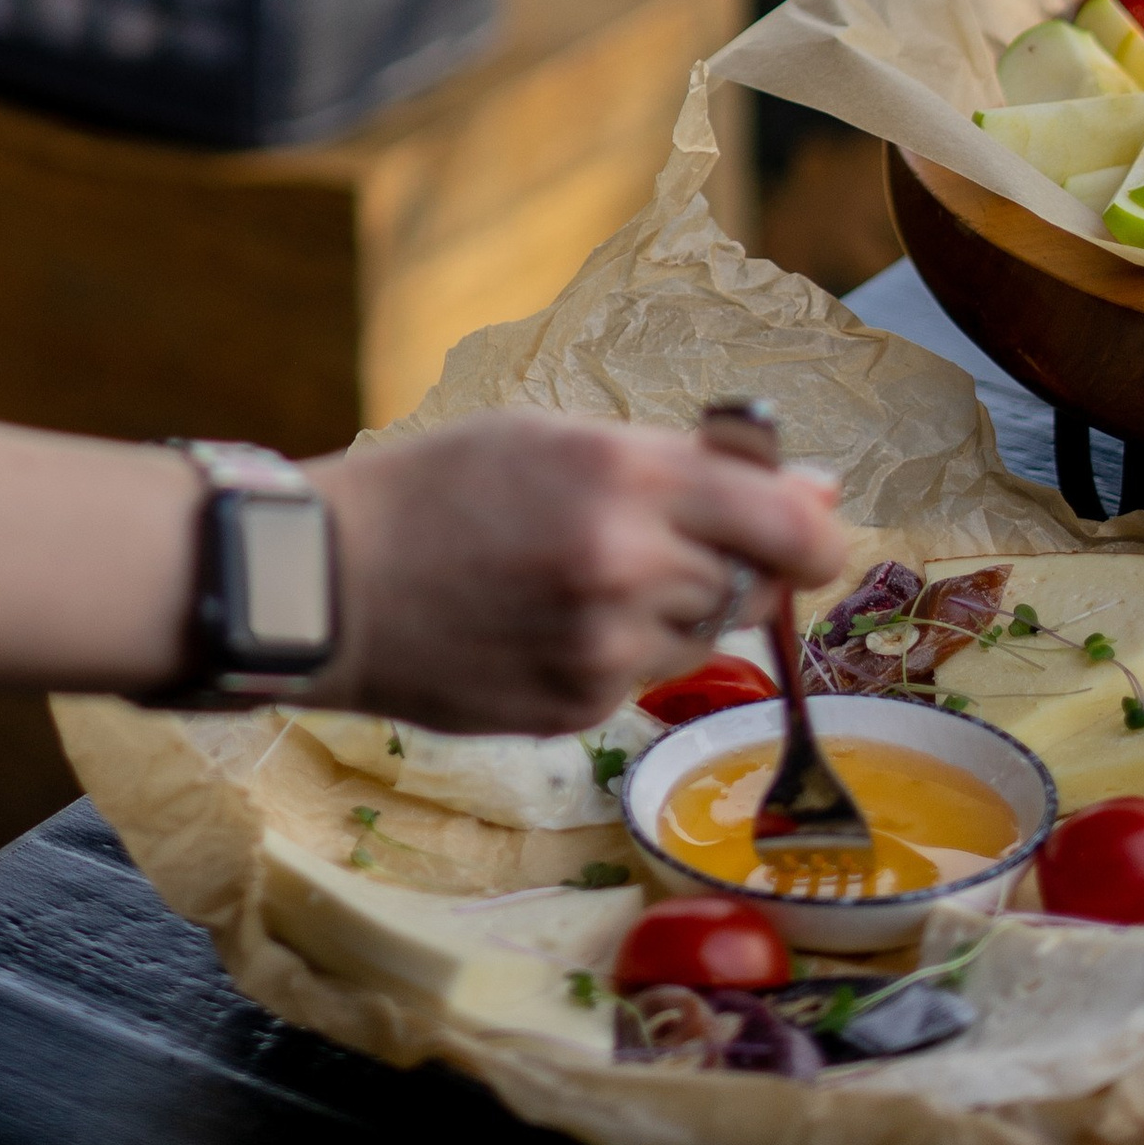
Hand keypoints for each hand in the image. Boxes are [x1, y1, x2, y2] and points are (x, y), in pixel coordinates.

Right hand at [310, 411, 842, 738]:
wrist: (329, 585)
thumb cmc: (438, 487)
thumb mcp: (554, 436)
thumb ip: (684, 464)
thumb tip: (814, 494)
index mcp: (621, 475)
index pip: (788, 525)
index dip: (813, 531)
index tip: (808, 525)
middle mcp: (625, 565)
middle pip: (748, 582)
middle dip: (723, 560)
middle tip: (647, 537)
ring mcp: (603, 649)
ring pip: (701, 635)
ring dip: (670, 607)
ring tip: (577, 577)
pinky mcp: (579, 708)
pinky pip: (642, 677)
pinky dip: (619, 649)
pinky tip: (545, 620)